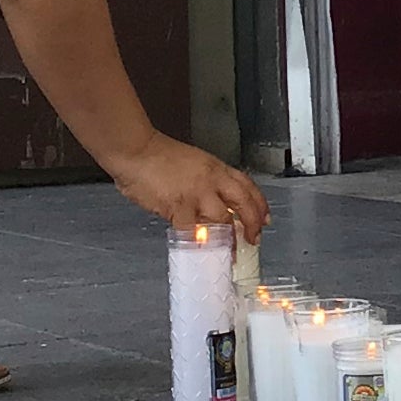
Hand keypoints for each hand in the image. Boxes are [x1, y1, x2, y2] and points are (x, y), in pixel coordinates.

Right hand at [110, 132, 267, 240]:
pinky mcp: (179, 206)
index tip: (264, 217)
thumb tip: (208, 203)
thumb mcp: (191, 163)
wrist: (135, 149)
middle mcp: (211, 179)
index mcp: (215, 167)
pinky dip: (197, 242)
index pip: (247, 185)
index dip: (259, 203)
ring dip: (228, 238)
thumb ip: (203, 182)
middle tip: (254, 238)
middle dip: (253, 223)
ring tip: (228, 251)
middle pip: (244, 202)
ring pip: (224, 219)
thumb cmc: (155, 154)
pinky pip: (192, 231)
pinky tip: (199, 250)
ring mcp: (196, 193)